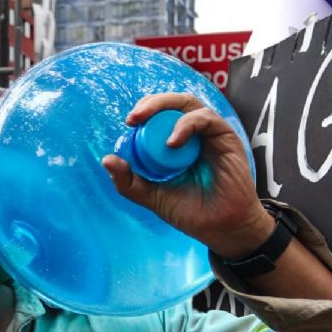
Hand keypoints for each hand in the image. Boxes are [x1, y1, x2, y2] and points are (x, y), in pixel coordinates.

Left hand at [101, 93, 273, 258]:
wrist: (221, 228)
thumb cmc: (191, 211)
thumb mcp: (152, 196)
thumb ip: (129, 181)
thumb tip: (106, 159)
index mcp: (177, 142)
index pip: (159, 114)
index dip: (143, 111)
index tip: (128, 123)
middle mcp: (193, 133)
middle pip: (171, 103)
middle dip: (150, 104)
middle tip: (133, 118)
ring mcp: (210, 134)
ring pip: (187, 102)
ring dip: (163, 106)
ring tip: (146, 122)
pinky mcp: (226, 137)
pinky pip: (205, 118)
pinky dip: (185, 124)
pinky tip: (172, 143)